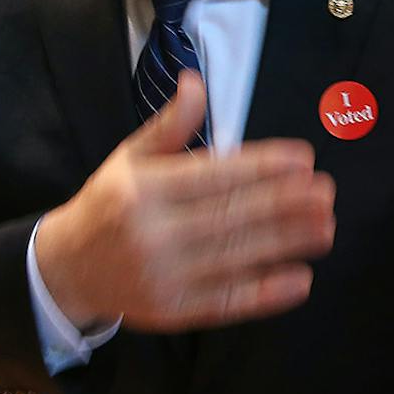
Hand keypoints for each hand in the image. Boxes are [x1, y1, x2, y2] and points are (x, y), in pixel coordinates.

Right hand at [34, 70, 334, 331]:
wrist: (67, 270)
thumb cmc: (109, 206)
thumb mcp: (129, 157)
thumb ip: (170, 125)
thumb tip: (197, 82)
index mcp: (143, 189)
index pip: (213, 175)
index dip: (262, 166)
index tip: (303, 159)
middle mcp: (153, 233)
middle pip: (231, 216)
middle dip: (285, 203)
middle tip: (327, 192)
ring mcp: (164, 276)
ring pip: (236, 257)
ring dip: (287, 243)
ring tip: (326, 227)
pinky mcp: (174, 312)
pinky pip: (227, 302)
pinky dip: (266, 293)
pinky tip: (300, 279)